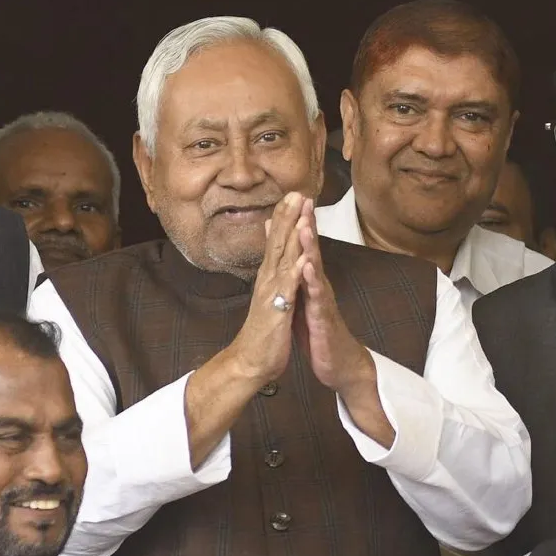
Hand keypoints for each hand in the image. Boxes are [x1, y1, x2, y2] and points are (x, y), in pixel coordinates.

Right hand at [183, 192, 308, 467]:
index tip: (291, 196)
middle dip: (287, 217)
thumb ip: (270, 281)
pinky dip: (296, 273)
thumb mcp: (267, 302)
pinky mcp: (277, 312)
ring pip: (282, 259)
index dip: (284, 219)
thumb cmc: (263, 334)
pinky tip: (304, 258)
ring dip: (291, 235)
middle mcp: (267, 282)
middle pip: (278, 244)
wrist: (250, 363)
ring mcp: (271, 295)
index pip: (276, 243)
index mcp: (268, 279)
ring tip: (299, 213)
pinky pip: (288, 290)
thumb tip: (272, 265)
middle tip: (296, 191)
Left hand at [292, 199, 393, 447]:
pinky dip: (312, 282)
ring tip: (304, 225)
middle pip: (312, 250)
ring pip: (316, 269)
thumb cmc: (320, 330)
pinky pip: (317, 298)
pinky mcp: (323, 319)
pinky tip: (307, 267)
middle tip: (302, 198)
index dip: (298, 223)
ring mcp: (322, 301)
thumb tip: (289, 259)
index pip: (304, 248)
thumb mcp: (304, 300)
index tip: (291, 197)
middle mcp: (319, 286)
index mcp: (311, 282)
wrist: (339, 363)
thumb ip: (297, 278)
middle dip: (306, 224)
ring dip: (311, 247)